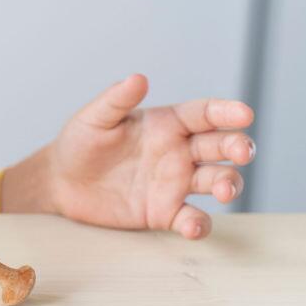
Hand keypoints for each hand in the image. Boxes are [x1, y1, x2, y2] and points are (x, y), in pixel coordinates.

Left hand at [7, 74, 254, 239]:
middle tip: (241, 151)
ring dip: (229, 184)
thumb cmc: (79, 142)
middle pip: (221, 146)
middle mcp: (178, 152)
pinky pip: (192, 218)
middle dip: (238, 147)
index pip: (204, 114)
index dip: (226, 112)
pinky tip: (193, 227)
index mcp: (165, 124)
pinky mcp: (165, 212)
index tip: (245, 113)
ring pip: (217, 180)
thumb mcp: (94, 118)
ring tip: (224, 191)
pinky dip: (199, 224)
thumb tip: (139, 78)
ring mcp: (175, 183)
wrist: (61, 181)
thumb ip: (116, 99)